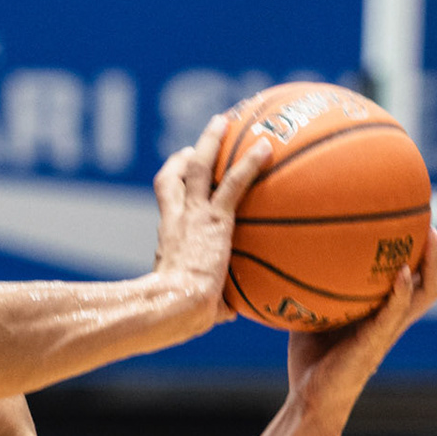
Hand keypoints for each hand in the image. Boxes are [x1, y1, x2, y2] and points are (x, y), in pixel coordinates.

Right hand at [151, 115, 271, 333]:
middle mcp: (177, 219)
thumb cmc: (180, 315)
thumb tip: (228, 312)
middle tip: (210, 133)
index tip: (185, 163)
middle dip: (193, 151)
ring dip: (212, 141)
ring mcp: (194, 216)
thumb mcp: (193, 304)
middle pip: (178, 174)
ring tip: (226, 120)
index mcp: (169, 236)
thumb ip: (213, 301)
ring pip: (199, 167)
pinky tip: (267, 147)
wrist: (174, 306)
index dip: (174, 176)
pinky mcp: (215, 220)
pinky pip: (233, 183)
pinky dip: (249, 163)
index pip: (169, 198)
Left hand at [285, 230, 436, 425]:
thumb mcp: (311, 317)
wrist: (309, 401)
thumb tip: (287, 260)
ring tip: (428, 239)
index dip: (416, 255)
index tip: (412, 223)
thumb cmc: (311, 362)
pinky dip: (401, 294)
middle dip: (433, 254)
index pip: (409, 279)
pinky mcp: (374, 344)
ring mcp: (386, 333)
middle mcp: (390, 321)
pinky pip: (395, 315)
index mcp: (380, 315)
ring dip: (429, 266)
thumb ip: (309, 292)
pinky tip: (402, 274)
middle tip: (428, 224)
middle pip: (428, 283)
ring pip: (423, 295)